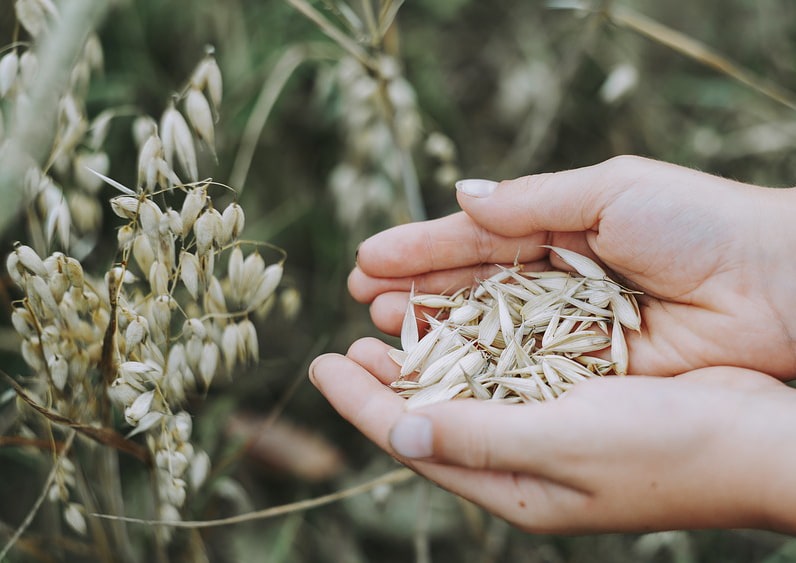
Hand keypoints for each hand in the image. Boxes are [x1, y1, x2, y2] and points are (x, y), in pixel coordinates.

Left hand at [310, 338, 795, 533]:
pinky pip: (505, 371)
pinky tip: (459, 320)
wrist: (759, 438)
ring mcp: (548, 430)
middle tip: (343, 344)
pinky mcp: (576, 398)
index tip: (319, 365)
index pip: (414, 439)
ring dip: (423, 357)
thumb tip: (402, 426)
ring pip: (464, 390)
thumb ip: (480, 437)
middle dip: (382, 381)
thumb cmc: (669, 449)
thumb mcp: (565, 444)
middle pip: (431, 415)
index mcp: (512, 484)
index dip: (361, 403)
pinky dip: (473, 345)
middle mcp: (522, 460)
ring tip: (384, 326)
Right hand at [349, 156, 795, 377]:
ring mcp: (567, 330)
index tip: (367, 258)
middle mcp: (556, 282)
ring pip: (485, 332)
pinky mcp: (585, 373)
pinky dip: (477, 369)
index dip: (422, 248)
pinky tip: (434, 366)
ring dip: (433, 330)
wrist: (775, 287)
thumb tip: (462, 197)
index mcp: (560, 229)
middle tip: (361, 298)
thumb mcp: (610, 191)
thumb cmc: (697, 223)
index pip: (476, 240)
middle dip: (416, 290)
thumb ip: (531, 201)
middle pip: (471, 288)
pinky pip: (519, 370)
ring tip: (381, 329)